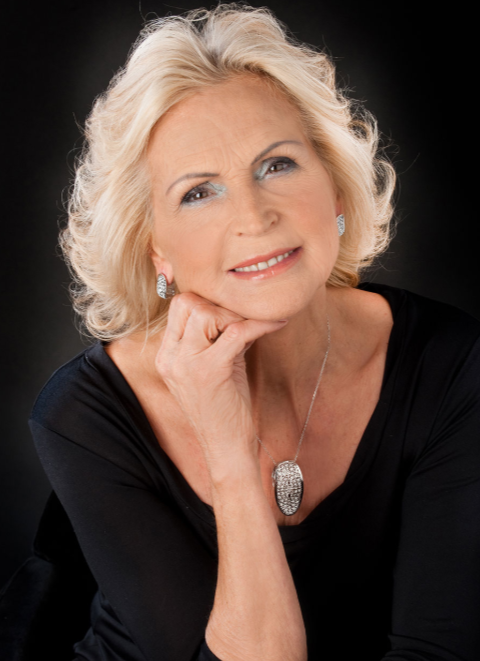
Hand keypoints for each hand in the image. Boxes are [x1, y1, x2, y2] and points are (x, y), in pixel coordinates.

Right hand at [154, 292, 287, 479]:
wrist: (226, 449)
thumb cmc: (224, 410)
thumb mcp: (215, 367)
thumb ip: (218, 337)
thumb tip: (239, 308)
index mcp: (167, 355)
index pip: (178, 307)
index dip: (207, 303)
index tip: (233, 314)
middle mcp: (171, 357)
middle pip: (188, 302)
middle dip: (219, 306)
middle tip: (242, 321)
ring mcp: (186, 364)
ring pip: (206, 312)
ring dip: (235, 315)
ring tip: (253, 328)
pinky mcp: (209, 371)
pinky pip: (236, 331)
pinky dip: (260, 324)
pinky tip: (277, 324)